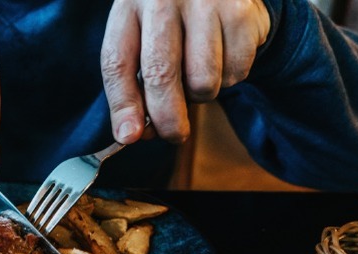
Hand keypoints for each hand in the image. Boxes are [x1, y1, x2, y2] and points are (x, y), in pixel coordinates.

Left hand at [101, 0, 270, 144]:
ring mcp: (204, 2)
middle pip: (161, 74)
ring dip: (201, 94)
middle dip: (166, 118)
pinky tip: (222, 55)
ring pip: (202, 80)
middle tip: (173, 135)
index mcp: (129, 5)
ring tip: (198, 72)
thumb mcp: (143, 37)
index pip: (117, 62)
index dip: (123, 105)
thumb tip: (132, 133)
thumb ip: (134, 83)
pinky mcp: (240, 11)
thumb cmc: (172, 20)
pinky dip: (229, 77)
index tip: (128, 136)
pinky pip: (235, 72)